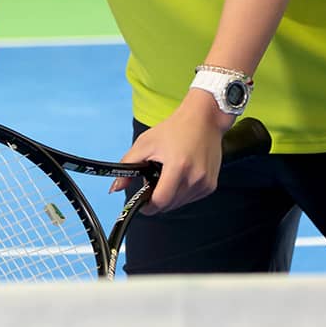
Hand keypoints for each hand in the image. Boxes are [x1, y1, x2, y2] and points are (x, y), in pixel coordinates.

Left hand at [110, 91, 231, 212]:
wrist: (203, 120)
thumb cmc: (173, 130)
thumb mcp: (145, 143)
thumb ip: (128, 164)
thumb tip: (114, 187)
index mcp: (178, 167)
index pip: (161, 201)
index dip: (148, 206)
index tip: (142, 204)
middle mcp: (195, 178)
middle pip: (170, 205)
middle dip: (157, 199)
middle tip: (153, 182)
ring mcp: (205, 184)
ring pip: (181, 204)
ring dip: (170, 197)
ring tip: (166, 176)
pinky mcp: (211, 186)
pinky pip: (191, 199)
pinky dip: (182, 193)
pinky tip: (179, 177)